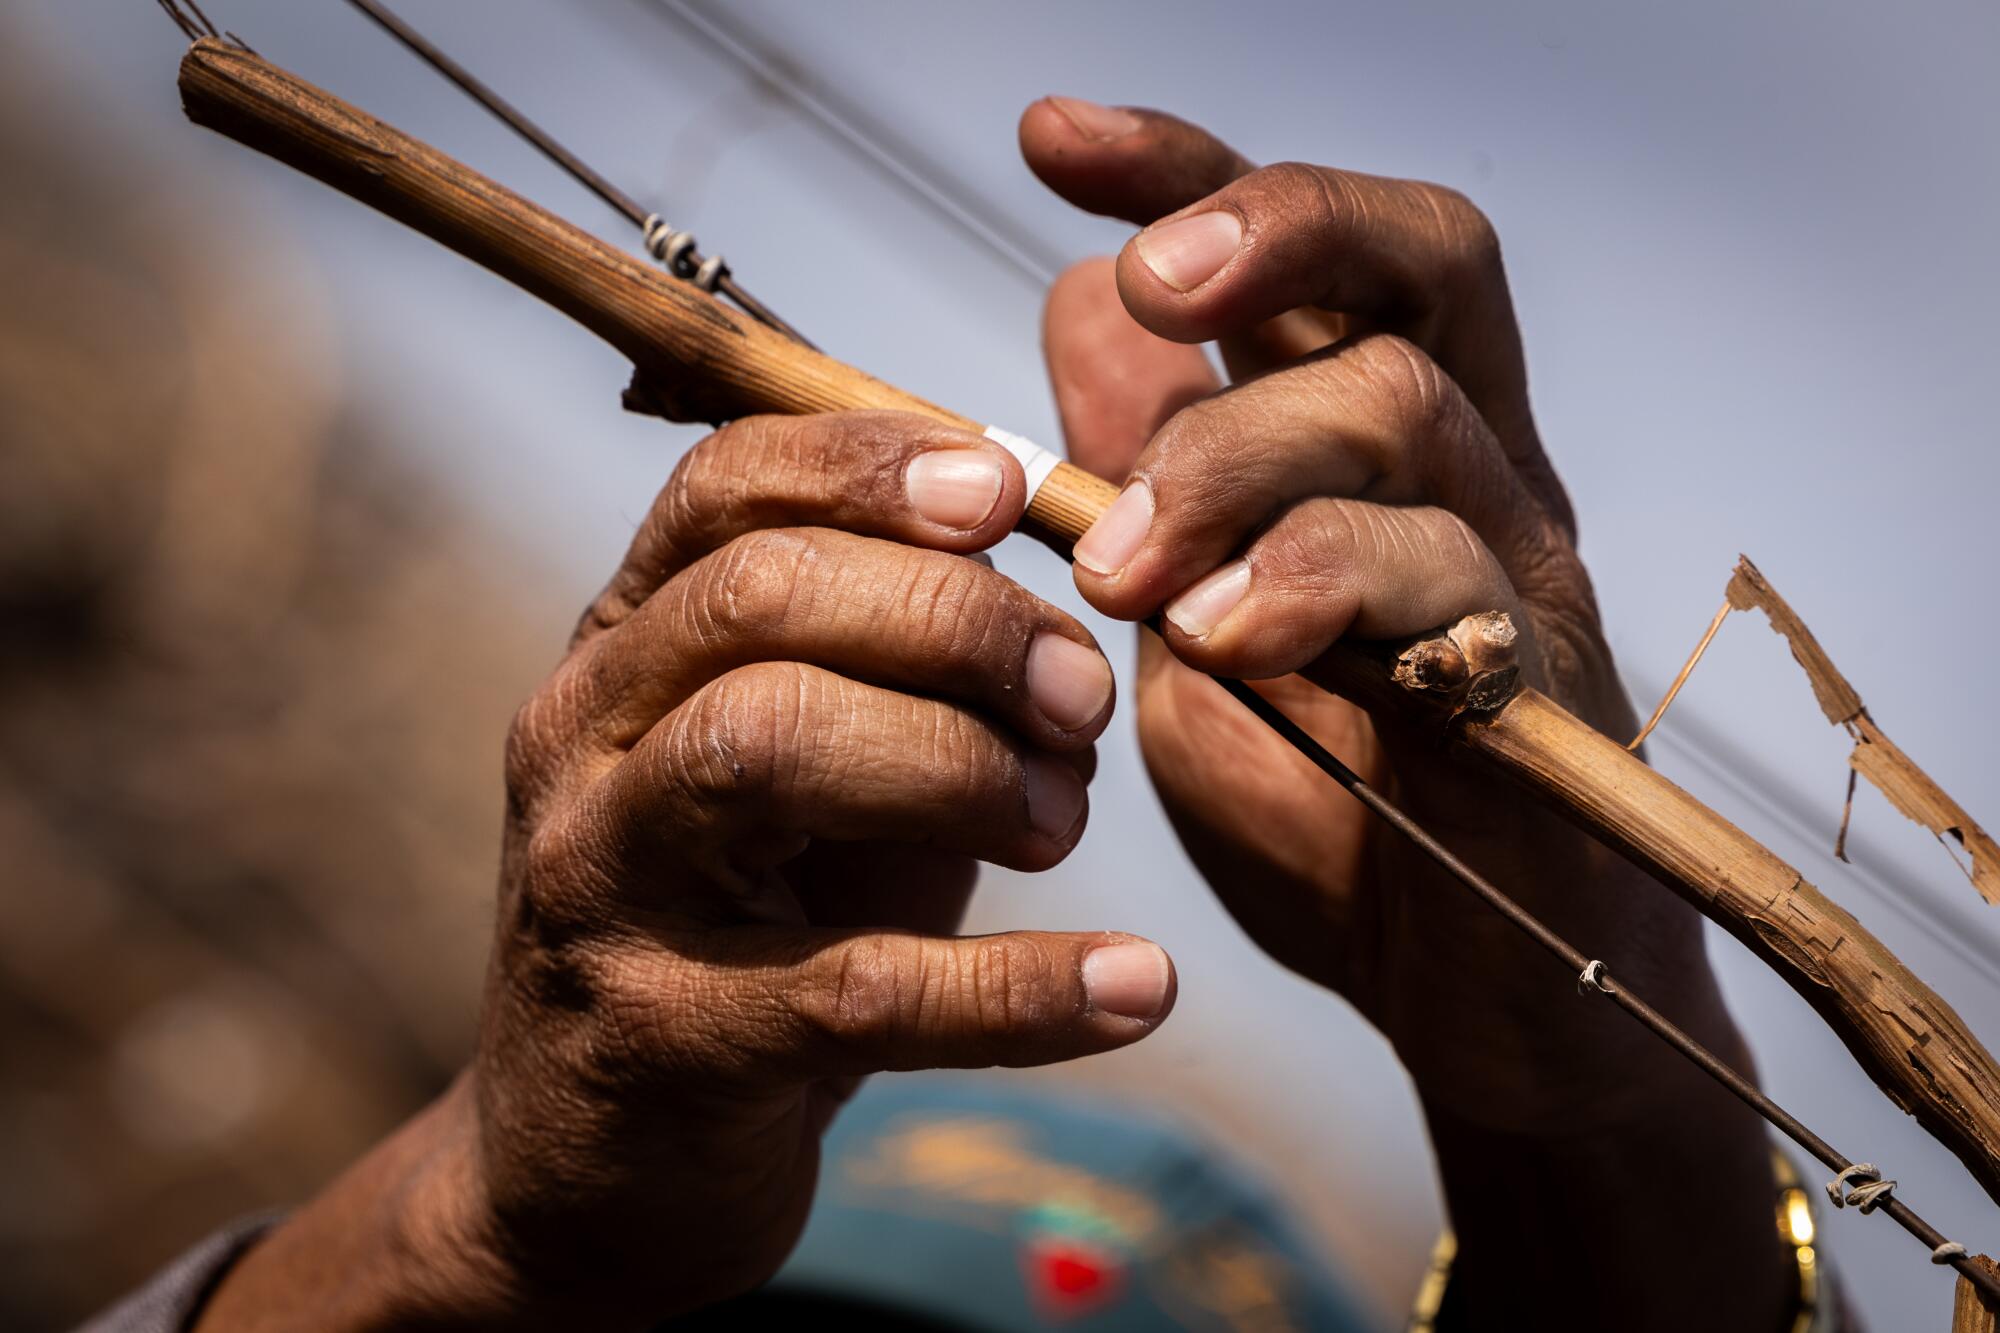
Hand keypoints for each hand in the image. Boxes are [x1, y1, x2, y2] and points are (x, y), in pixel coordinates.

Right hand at [195, 412, 1174, 1330]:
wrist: (599, 1158)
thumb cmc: (748, 924)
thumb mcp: (803, 769)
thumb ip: (895, 664)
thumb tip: (1068, 582)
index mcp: (625, 650)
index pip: (722, 490)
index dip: (872, 463)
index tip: (1010, 488)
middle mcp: (585, 744)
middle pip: (758, 597)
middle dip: (954, 618)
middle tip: (1081, 696)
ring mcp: (605, 890)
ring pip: (767, 745)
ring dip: (958, 760)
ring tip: (1062, 818)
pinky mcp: (666, 1046)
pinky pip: (853, 991)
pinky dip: (1019, 987)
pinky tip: (1139, 984)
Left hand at [1020, 101, 1789, 1325]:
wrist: (1459, 991)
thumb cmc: (1325, 797)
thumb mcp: (1190, 620)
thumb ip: (1145, 473)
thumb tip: (1072, 296)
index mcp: (1368, 442)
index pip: (1314, 247)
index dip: (1193, 168)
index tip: (1047, 140)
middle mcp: (1465, 467)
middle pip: (1419, 258)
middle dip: (1267, 235)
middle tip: (1144, 292)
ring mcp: (1512, 565)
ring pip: (1409, 410)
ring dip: (1236, 462)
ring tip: (1121, 574)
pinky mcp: (1538, 683)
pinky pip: (1450, 580)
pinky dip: (1315, 586)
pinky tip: (1218, 639)